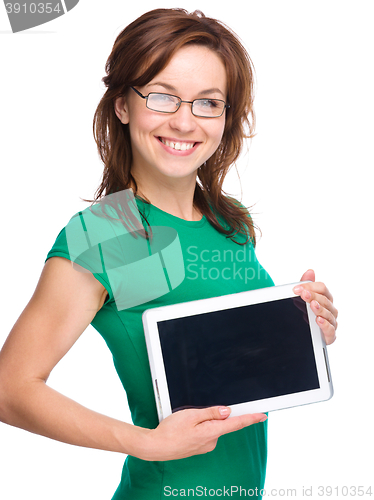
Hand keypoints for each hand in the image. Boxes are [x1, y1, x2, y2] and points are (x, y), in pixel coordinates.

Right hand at [139, 406, 266, 460]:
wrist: (155, 447)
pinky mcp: (199, 447)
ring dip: (204, 420)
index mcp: (212, 431)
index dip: (251, 418)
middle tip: (196, 412)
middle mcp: (212, 441)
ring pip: (212, 427)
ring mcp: (205, 446)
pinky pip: (205, 433)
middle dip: (215, 414)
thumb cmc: (170, 431)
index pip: (237, 424)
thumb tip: (228, 411)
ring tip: (185, 420)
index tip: (263, 415)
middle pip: (223, 423)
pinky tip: (186, 427)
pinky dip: (200, 427)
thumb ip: (211, 412)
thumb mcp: (191, 415)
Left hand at [293, 269, 337, 344]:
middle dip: (313, 296)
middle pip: (325, 300)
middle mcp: (330, 309)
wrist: (304, 332)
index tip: (296, 288)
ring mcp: (331, 321)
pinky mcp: (329, 335)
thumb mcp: (301, 298)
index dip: (310, 287)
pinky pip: (330, 330)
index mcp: (325, 298)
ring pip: (328, 313)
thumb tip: (310, 271)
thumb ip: (306, 285)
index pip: (322, 288)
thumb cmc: (306, 313)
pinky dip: (325, 325)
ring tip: (312, 305)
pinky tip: (318, 320)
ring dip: (319, 308)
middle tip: (303, 294)